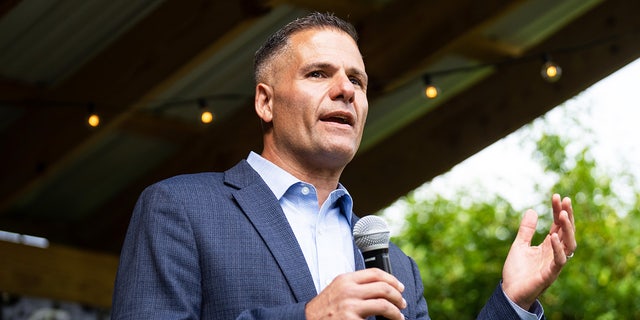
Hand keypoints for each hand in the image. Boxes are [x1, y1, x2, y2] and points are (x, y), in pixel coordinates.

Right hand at [305, 268, 406, 319]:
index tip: (400, 287)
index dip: (392, 279)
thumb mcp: (336, 290)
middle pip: (383, 287)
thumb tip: (379, 288)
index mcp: (345, 279)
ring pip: (384, 304)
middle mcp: (348, 290)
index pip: (375, 273)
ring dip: (396, 312)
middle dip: (398, 296)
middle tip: (402, 303)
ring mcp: (350, 306)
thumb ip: (354, 286)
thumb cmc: (323, 310)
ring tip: (399, 317)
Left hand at [501, 194, 575, 309]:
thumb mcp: (519, 245)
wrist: (510, 292)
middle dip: (567, 215)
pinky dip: (558, 249)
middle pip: (566, 232)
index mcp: (548, 245)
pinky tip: (553, 237)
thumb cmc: (517, 271)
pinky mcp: (550, 274)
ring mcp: (554, 263)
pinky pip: (559, 261)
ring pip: (569, 245)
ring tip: (562, 214)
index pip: (557, 225)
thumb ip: (526, 229)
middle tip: (565, 200)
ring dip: (567, 230)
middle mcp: (555, 253)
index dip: (558, 210)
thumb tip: (531, 210)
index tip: (557, 196)